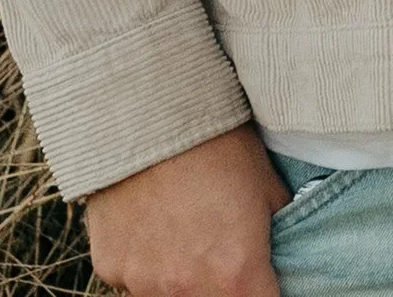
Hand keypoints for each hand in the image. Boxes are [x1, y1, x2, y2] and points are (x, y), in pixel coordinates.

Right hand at [84, 125, 287, 296]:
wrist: (151, 114)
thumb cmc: (219, 143)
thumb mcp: (268, 187)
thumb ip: (277, 234)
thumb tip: (281, 252)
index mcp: (235, 275)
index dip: (262, 289)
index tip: (260, 274)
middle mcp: (186, 290)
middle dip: (222, 285)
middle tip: (221, 246)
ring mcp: (143, 284)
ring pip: (168, 295)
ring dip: (180, 276)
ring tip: (185, 228)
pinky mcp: (110, 268)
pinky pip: (133, 279)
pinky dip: (146, 260)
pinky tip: (153, 220)